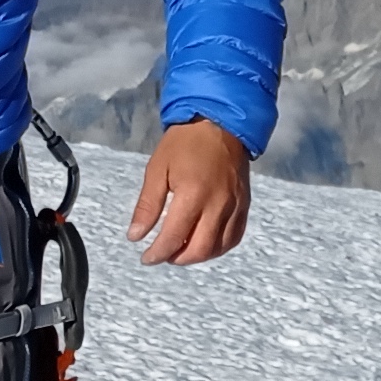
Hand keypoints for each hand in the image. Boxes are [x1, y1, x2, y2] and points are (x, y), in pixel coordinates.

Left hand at [127, 117, 250, 264]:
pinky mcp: (244, 205)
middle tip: (163, 254)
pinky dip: (218, 248)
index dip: (158, 253)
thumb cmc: (185, 143)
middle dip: (177, 258)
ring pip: (218, 247)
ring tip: (181, 250)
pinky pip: (234, 237)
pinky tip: (204, 243)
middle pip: (199, 249)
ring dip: (198, 256)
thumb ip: (147, 205)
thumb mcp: (157, 169)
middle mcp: (217, 204)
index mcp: (192, 194)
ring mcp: (235, 206)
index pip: (173, 236)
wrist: (221, 122)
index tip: (146, 258)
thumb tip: (136, 236)